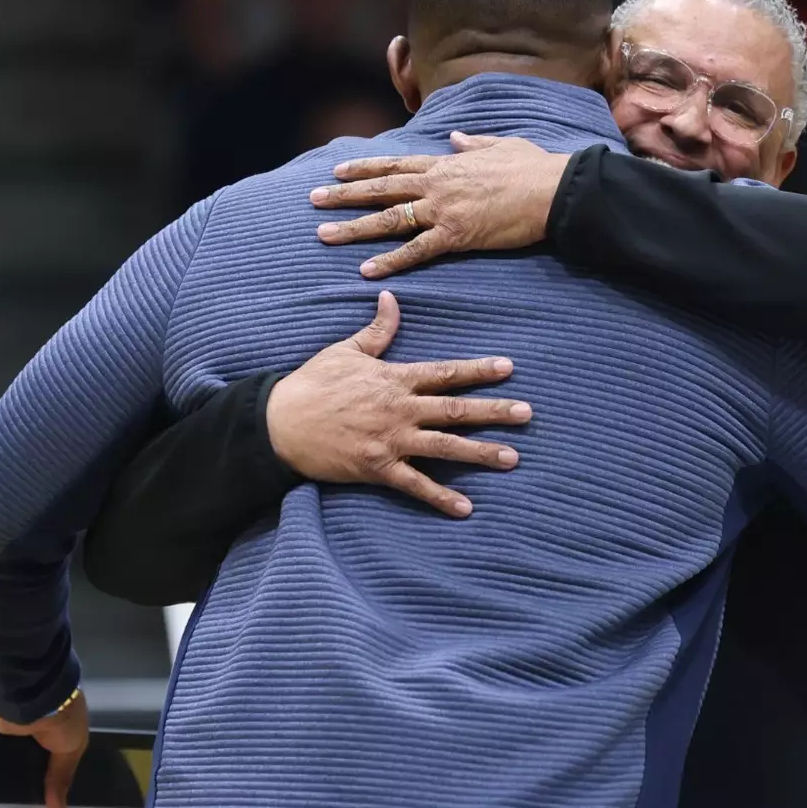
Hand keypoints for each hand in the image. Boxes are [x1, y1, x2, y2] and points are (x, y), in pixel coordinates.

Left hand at [0, 688, 89, 807]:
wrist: (32, 695)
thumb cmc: (61, 720)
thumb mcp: (71, 750)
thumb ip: (61, 778)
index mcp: (53, 720)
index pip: (47, 745)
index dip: (44, 763)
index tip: (39, 786)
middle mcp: (28, 717)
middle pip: (22, 745)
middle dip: (19, 760)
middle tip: (12, 788)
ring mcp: (4, 716)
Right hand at [268, 290, 532, 516]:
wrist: (279, 423)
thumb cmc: (312, 384)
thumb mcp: (345, 351)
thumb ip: (377, 330)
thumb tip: (391, 299)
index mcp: (394, 379)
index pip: (445, 373)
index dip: (478, 370)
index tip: (509, 368)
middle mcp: (399, 410)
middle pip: (455, 410)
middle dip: (494, 412)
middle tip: (527, 414)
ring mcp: (391, 441)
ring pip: (444, 448)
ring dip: (480, 453)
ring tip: (512, 458)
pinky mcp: (378, 468)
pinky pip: (416, 485)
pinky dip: (441, 497)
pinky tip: (466, 508)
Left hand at [310, 132, 569, 278]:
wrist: (554, 189)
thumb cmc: (534, 167)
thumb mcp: (500, 145)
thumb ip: (472, 143)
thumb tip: (455, 137)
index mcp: (446, 164)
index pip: (395, 166)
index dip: (364, 168)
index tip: (338, 170)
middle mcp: (437, 185)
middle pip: (381, 190)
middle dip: (344, 195)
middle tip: (314, 200)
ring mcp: (444, 210)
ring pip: (389, 219)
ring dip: (354, 227)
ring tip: (324, 234)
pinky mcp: (457, 236)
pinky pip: (416, 251)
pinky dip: (390, 261)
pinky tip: (367, 270)